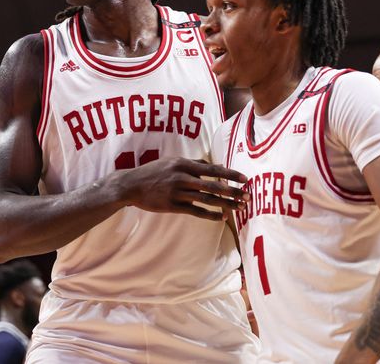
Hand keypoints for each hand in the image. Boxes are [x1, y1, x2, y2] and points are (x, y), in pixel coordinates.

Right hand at [114, 157, 249, 220]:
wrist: (131, 185)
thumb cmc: (153, 171)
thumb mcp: (172, 161)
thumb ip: (193, 163)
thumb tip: (214, 166)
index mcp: (184, 164)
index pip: (213, 169)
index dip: (231, 175)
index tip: (245, 179)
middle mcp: (182, 177)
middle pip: (213, 185)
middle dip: (233, 192)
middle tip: (247, 197)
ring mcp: (177, 193)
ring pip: (207, 199)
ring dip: (225, 204)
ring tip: (239, 208)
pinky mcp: (173, 206)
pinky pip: (196, 211)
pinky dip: (210, 215)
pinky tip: (222, 218)